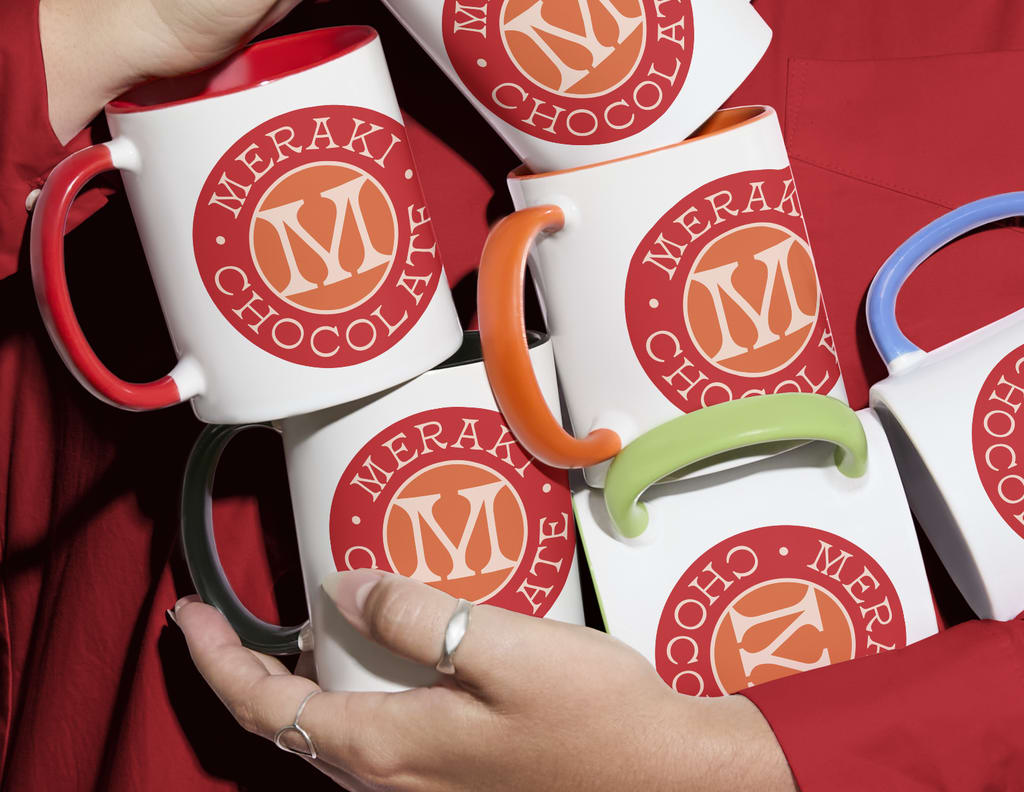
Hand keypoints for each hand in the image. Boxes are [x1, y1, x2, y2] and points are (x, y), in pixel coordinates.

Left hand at [175, 570, 796, 791]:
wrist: (667, 779)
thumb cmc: (593, 716)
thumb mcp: (502, 649)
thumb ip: (415, 616)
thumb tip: (342, 588)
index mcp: (391, 749)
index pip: (270, 709)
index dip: (219, 661)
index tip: (187, 612)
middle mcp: (392, 781)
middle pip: (288, 727)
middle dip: (243, 673)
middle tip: (223, 616)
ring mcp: (423, 786)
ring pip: (327, 734)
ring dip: (290, 685)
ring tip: (283, 632)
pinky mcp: (453, 777)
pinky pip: (369, 736)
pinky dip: (342, 695)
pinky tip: (366, 660)